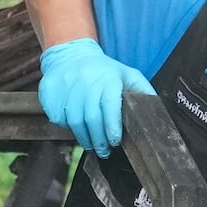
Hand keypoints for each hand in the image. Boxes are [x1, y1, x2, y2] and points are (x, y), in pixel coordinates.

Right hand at [37, 38, 153, 158]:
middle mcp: (85, 82)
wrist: (71, 54)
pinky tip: (75, 125)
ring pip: (73, 122)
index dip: (112, 128)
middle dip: (98, 140)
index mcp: (107, 79)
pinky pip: (58, 118)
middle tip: (104, 151)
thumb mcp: (127, 74)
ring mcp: (65, 86)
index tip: (115, 142)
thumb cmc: (104, 70)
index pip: (110, 107)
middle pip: (90, 120)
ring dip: (83, 137)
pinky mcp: (50, 92)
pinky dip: (66, 126)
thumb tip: (157, 113)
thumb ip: (143, 92)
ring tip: (90, 144)